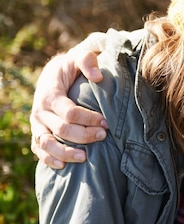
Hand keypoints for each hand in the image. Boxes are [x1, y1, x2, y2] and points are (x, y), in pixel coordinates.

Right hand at [30, 49, 107, 168]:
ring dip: (66, 153)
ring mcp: (37, 124)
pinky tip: (63, 166)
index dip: (89, 119)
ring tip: (85, 158)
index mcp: (50, 94)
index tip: (106, 123)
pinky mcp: (37, 132)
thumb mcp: (79, 57)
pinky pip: (39, 150)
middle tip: (103, 136)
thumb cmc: (71, 67)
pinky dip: (49, 159)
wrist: (53, 74)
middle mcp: (40, 111)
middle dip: (84, 135)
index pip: (69, 113)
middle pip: (61, 130)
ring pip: (46, 144)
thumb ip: (88, 61)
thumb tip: (98, 77)